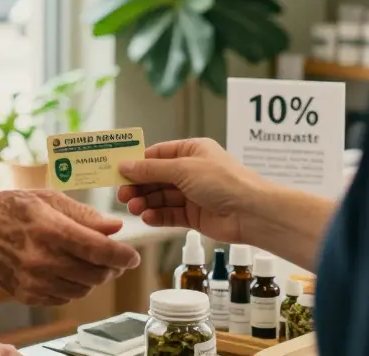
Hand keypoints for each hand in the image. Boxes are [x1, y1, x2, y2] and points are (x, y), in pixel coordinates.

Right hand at [0, 190, 139, 305]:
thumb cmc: (8, 209)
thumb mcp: (46, 199)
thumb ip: (83, 215)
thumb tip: (114, 229)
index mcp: (48, 229)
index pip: (98, 250)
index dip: (123, 255)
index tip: (133, 255)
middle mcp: (41, 259)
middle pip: (95, 273)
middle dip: (112, 266)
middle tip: (113, 256)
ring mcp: (33, 281)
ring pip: (84, 288)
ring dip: (94, 277)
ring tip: (88, 260)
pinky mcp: (28, 295)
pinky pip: (65, 297)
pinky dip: (74, 285)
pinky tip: (66, 268)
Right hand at [117, 138, 265, 244]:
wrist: (251, 212)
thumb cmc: (224, 182)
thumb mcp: (183, 169)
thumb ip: (151, 170)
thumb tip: (125, 165)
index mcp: (191, 151)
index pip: (157, 155)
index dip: (136, 163)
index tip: (117, 171)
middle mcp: (191, 171)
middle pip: (156, 178)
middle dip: (138, 186)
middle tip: (122, 195)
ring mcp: (193, 194)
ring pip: (161, 197)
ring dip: (145, 202)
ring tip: (134, 208)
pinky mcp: (194, 215)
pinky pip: (170, 214)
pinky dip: (157, 216)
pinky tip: (147, 218)